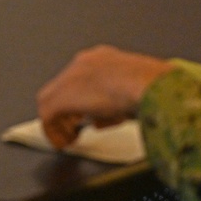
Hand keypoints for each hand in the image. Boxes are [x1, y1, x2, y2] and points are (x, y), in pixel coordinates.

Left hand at [36, 45, 173, 149]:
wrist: (147, 85)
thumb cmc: (152, 88)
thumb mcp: (139, 91)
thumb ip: (122, 102)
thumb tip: (112, 118)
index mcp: (105, 58)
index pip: (86, 79)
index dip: (84, 100)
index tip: (87, 115)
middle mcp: (85, 63)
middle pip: (66, 87)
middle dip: (71, 109)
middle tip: (74, 127)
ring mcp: (71, 78)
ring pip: (53, 100)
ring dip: (60, 121)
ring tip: (68, 136)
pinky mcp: (62, 97)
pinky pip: (48, 116)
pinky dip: (54, 132)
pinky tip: (64, 142)